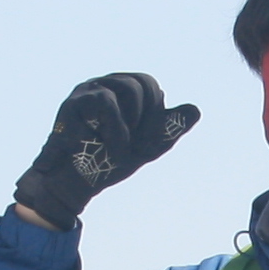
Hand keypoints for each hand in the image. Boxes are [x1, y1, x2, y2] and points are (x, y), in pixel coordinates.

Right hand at [13, 72, 200, 226]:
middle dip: (145, 121)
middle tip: (131, 148)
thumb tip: (195, 109)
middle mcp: (103, 85)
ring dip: (128, 128)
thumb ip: (169, 128)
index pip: (149, 85)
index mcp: (121, 92)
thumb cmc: (107, 162)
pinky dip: (114, 133)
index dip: (155, 114)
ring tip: (113, 151)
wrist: (73, 185)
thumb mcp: (146, 147)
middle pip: (140, 83)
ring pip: (126, 91)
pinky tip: (102, 148)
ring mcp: (87, 91)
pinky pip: (105, 104)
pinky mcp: (72, 103)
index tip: (144, 142)